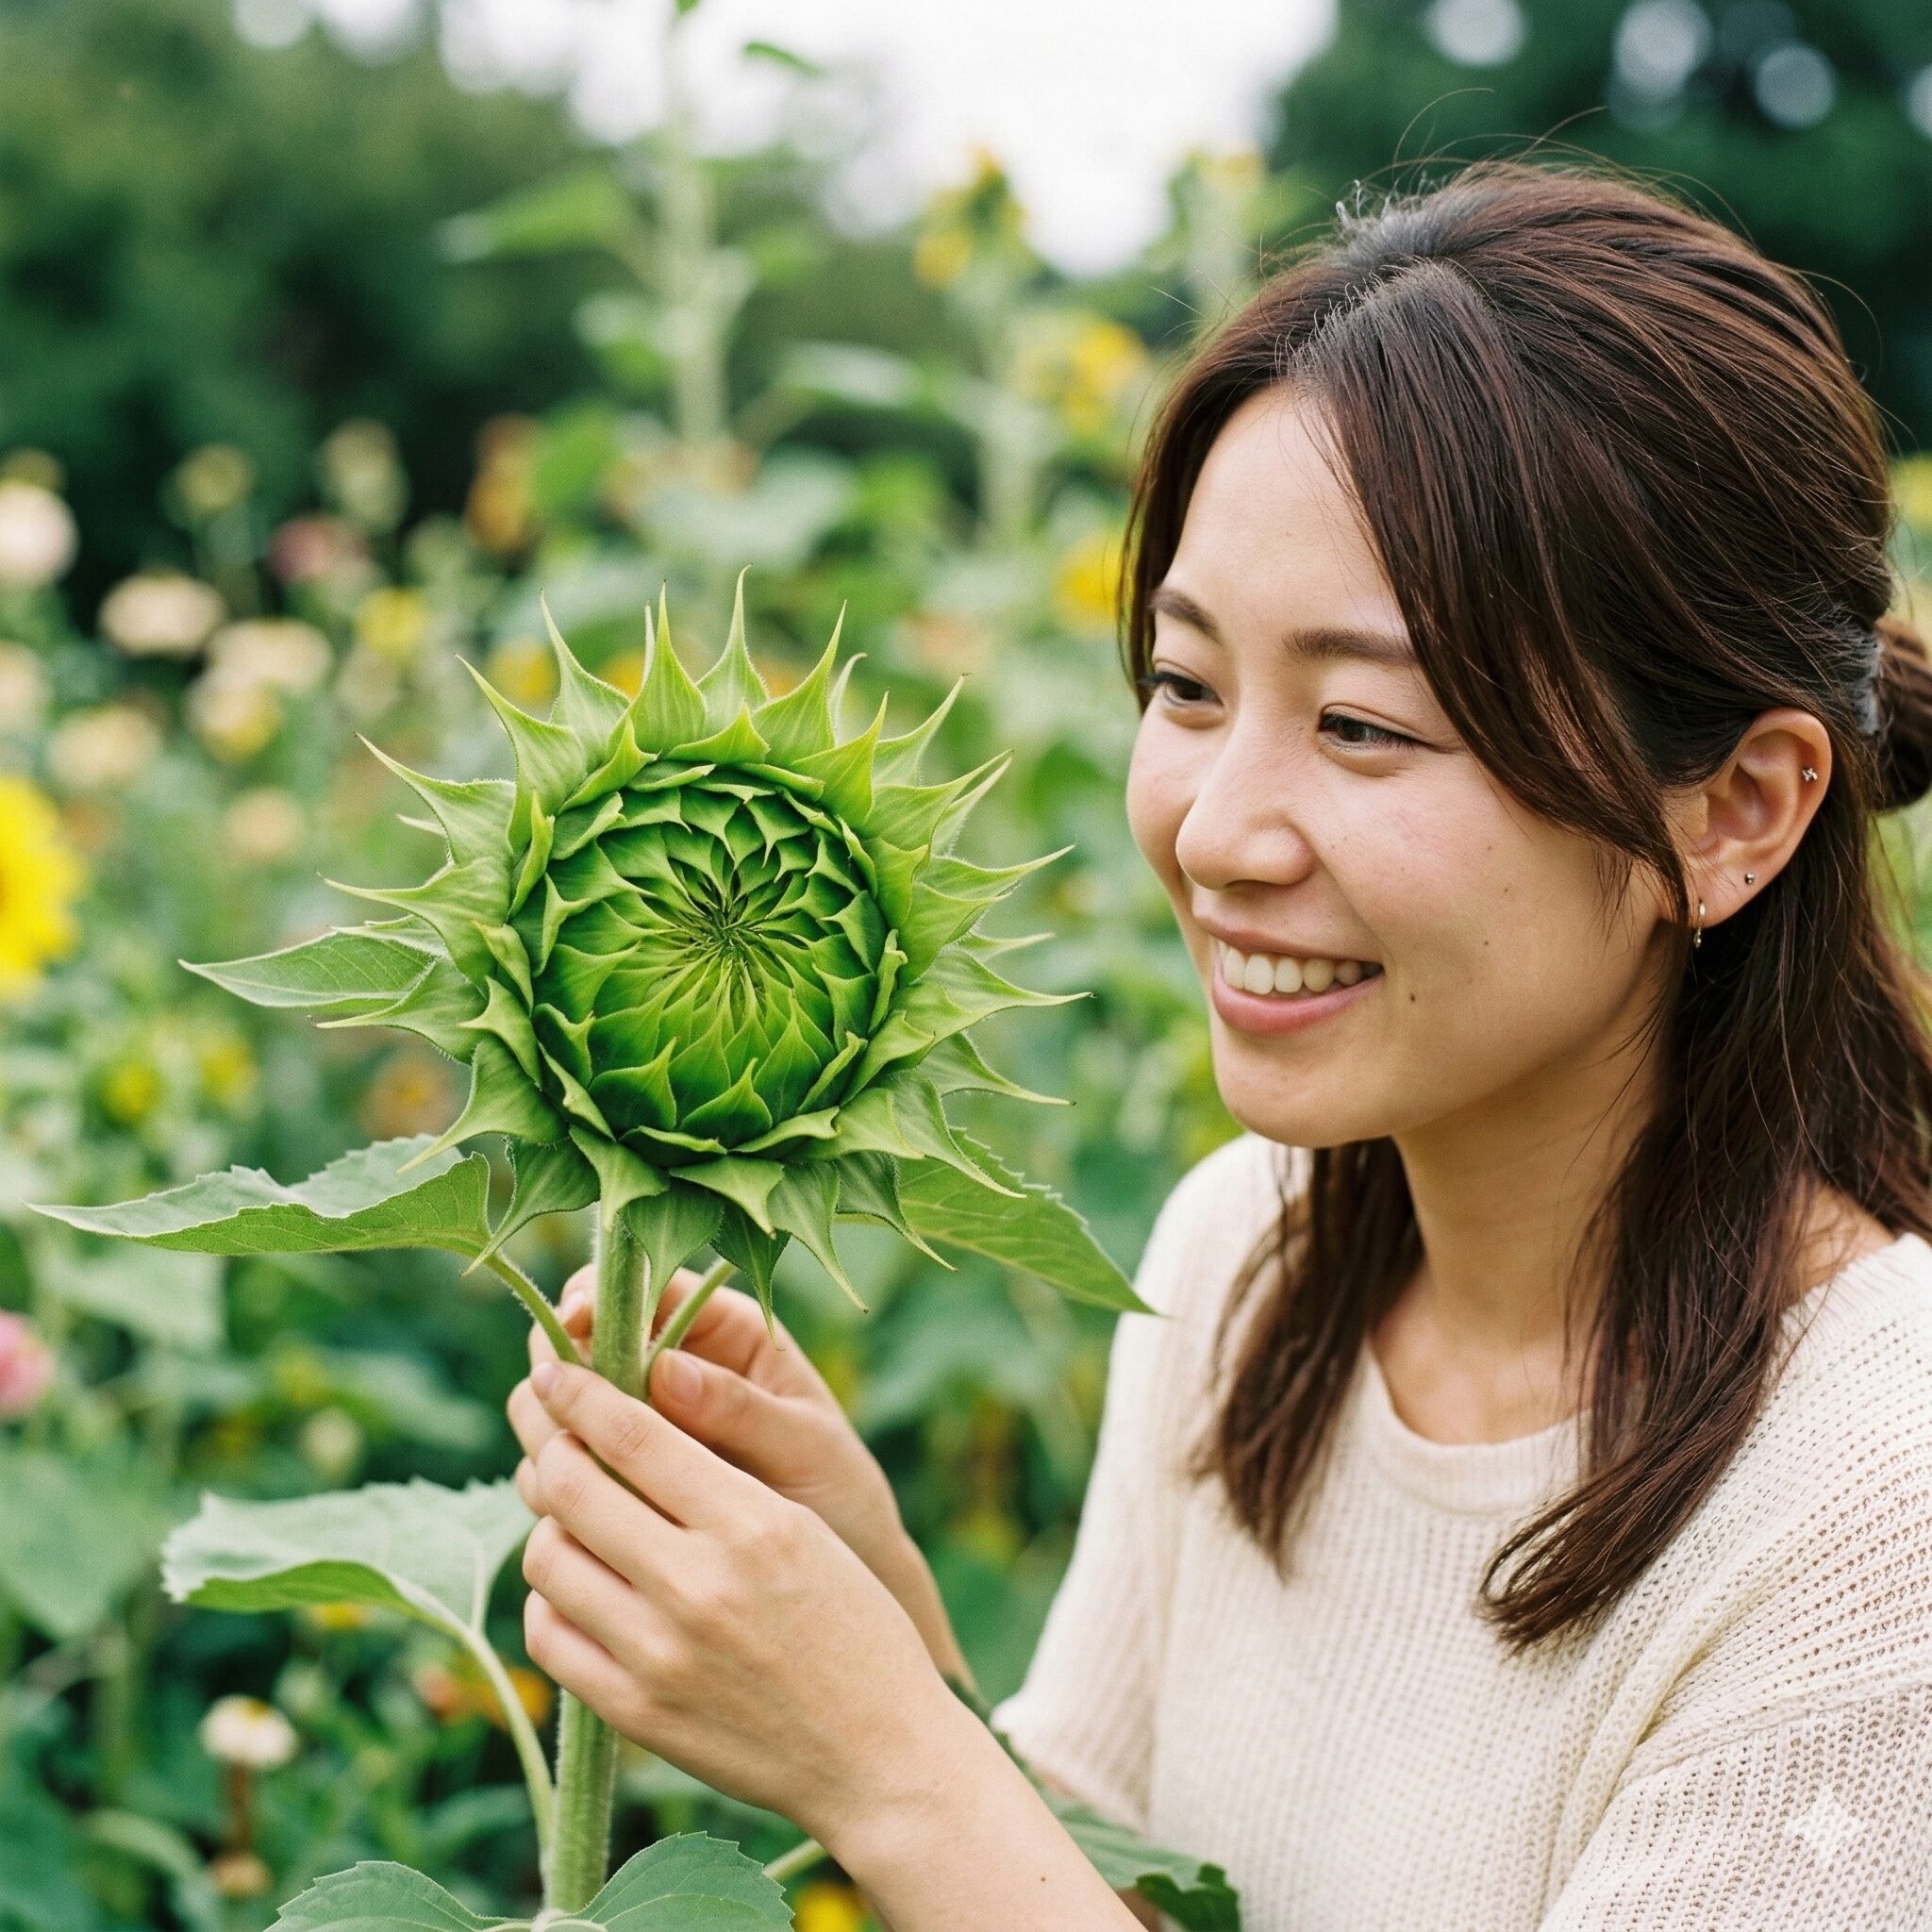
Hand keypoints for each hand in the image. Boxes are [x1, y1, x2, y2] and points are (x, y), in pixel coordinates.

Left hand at [518, 1356, 957, 1848]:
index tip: (552, 1368)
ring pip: (547, 1556)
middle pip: (569, 1486)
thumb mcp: (802, 1528)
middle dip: (547, 1445)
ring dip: (549, 1524)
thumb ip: (713, 1481)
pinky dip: (552, 1598)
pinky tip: (582, 1586)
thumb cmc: (853, 1623)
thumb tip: (617, 1430)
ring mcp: (658, 1653)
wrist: (880, 1753)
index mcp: (749, 1522)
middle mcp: (696, 1583)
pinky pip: (549, 1634)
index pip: (629, 1432)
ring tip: (576, 1517)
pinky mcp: (634, 1711)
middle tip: (549, 1434)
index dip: (575, 1390)